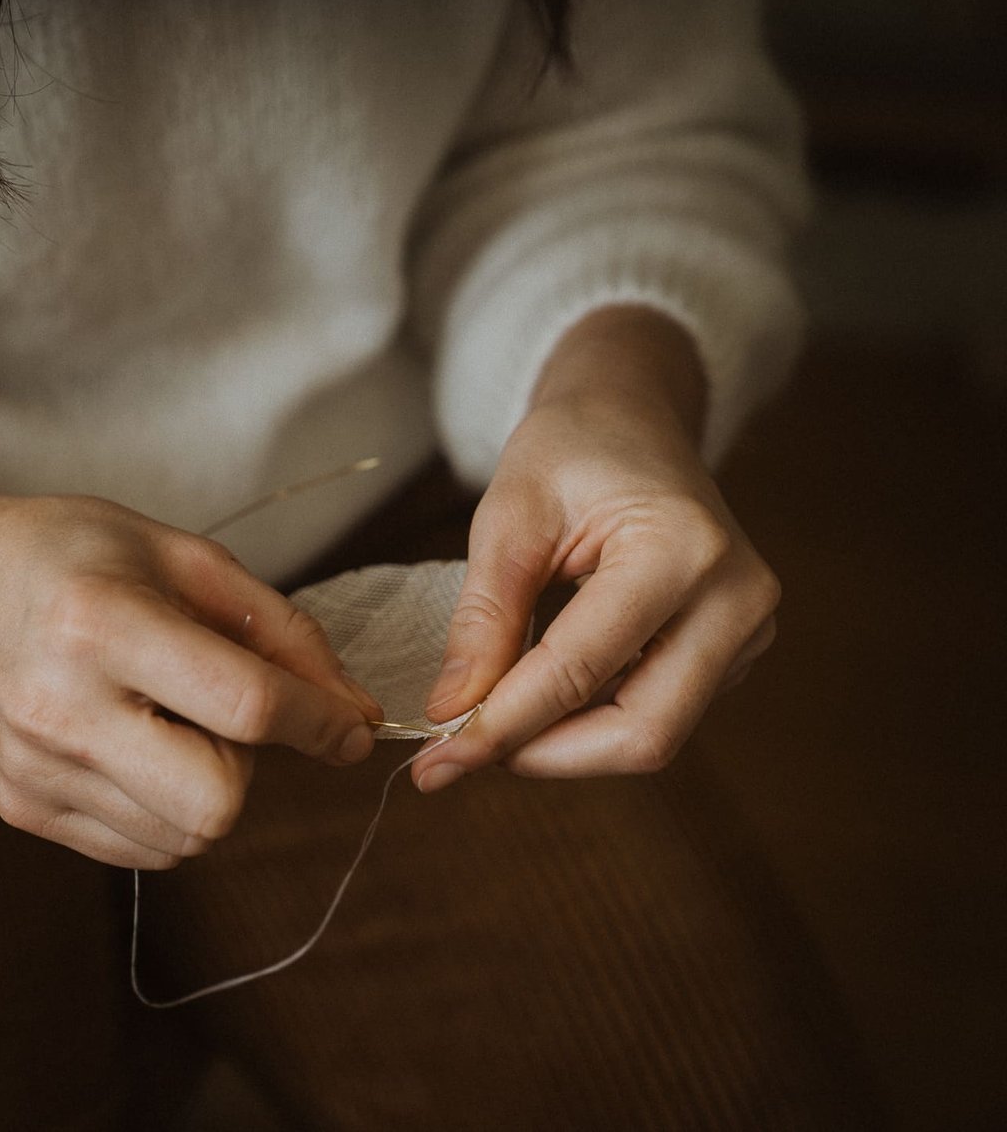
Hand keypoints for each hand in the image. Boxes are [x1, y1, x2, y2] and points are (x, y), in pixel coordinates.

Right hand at [0, 491, 380, 866]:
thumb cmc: (84, 557)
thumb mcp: (190, 559)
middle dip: (248, 767)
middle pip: (215, 802)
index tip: (347, 726)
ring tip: (165, 718)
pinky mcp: (22, 806)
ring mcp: (35, 768)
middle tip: (220, 713)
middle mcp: (58, 707)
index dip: (318, 721)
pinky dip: (166, 807)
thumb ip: (284, 634)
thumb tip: (354, 717)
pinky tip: (135, 744)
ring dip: (206, 785)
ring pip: (186, 836)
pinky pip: (145, 848)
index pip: (244, 705)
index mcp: (100, 623)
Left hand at [414, 306, 779, 791]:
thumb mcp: (508, 519)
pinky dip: (588, 722)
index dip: (502, 726)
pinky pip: (658, 713)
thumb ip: (483, 620)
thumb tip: (451, 715)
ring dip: (563, 746)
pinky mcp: (734, 650)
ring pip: (652, 736)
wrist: (632, 418)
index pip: (580, 672)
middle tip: (460, 756)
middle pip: (642, 734)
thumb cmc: (570, 451)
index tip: (434, 762)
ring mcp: (746, 629)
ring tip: (489, 723)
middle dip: (544, 755)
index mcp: (681, 550)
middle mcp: (736, 598)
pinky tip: (536, 699)